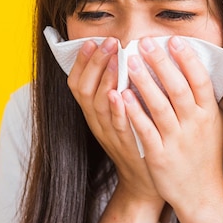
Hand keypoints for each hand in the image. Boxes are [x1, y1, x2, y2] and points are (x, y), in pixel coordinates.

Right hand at [67, 37, 161, 203]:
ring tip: (115, 58)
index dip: (81, 62)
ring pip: (98, 104)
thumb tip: (122, 55)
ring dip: (105, 79)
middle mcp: (96, 122)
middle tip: (108, 42)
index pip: (76, 83)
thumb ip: (117, 88)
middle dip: (94, 62)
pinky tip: (121, 93)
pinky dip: (117, 109)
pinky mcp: (126, 145)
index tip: (91, 41)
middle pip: (84, 88)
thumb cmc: (137, 140)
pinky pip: (116, 126)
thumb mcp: (121, 114)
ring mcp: (109, 134)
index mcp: (93, 113)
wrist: (145, 182)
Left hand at [123, 36, 222, 211]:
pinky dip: (133, 111)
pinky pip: (144, 129)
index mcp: (209, 115)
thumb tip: (210, 71)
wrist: (201, 194)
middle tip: (144, 42)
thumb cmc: (207, 156)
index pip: (201, 81)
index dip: (188, 59)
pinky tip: (120, 94)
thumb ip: (213, 101)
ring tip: (128, 60)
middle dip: (161, 63)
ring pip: (159, 106)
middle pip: (178, 88)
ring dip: (144, 81)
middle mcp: (195, 125)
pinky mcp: (158, 155)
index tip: (174, 40)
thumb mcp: (219, 127)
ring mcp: (176, 140)